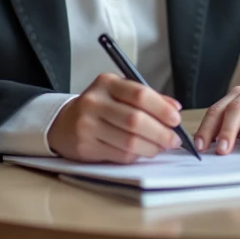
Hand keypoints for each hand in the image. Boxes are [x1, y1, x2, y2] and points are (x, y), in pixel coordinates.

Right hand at [46, 73, 182, 162]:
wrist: (64, 123)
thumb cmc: (99, 107)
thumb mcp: (119, 93)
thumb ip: (147, 98)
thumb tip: (174, 108)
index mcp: (106, 83)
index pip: (139, 94)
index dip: (162, 109)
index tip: (176, 119)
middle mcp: (94, 102)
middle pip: (135, 120)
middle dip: (161, 133)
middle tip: (174, 140)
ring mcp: (87, 125)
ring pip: (129, 142)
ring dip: (151, 148)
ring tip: (160, 147)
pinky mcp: (86, 146)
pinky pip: (120, 155)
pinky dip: (136, 156)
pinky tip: (142, 152)